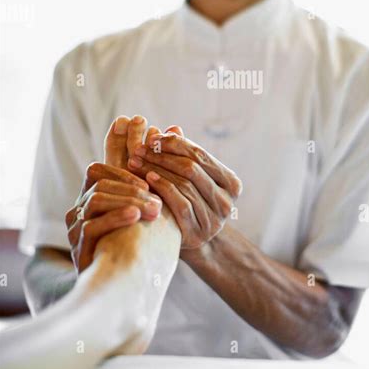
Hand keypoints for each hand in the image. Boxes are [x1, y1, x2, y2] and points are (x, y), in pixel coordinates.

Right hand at [65, 116, 162, 272]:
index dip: (121, 152)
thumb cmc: (142, 243)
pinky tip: (136, 217)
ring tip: (154, 207)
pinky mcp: (79, 248)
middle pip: (100, 180)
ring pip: (96, 198)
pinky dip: (116, 218)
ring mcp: (77, 228)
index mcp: (95, 196)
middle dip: (131, 181)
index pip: (102, 164)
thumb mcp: (153, 202)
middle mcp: (81, 208)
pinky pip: (93, 226)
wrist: (126, 289)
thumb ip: (159, 169)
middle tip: (156, 189)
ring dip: (129, 199)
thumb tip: (177, 128)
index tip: (140, 141)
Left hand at [127, 131, 242, 249]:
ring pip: (184, 184)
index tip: (153, 137)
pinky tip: (147, 179)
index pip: (201, 155)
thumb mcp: (187, 178)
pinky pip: (180, 203)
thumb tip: (173, 128)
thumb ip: (182, 155)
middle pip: (192, 169)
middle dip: (163, 156)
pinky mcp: (198, 233)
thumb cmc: (184, 201)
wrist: (182, 240)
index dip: (175, 144)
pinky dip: (162, 188)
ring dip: (157, 169)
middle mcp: (227, 202)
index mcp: (231, 183)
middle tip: (140, 149)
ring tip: (137, 161)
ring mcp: (215, 220)